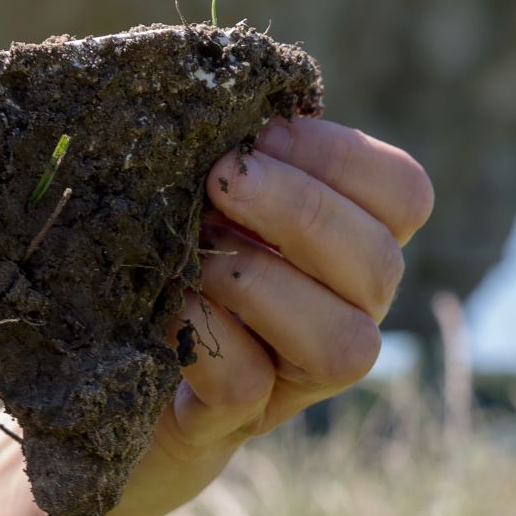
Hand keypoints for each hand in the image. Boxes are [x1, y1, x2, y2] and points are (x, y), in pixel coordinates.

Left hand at [125, 118, 432, 515]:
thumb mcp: (206, 190)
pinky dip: (209, 337)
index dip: (340, 156)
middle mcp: (347, 311)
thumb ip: (236, 149)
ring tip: (197, 252)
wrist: (111, 364)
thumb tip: (235, 95)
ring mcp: (298, 377)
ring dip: (262, 282)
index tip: (263, 134)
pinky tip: (167, 306)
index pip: (404, 192)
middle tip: (222, 179)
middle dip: (299, 210)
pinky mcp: (236, 420)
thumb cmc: (168, 250)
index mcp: (350, 241)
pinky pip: (250, 386)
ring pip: (343, 341)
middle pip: (380, 263)